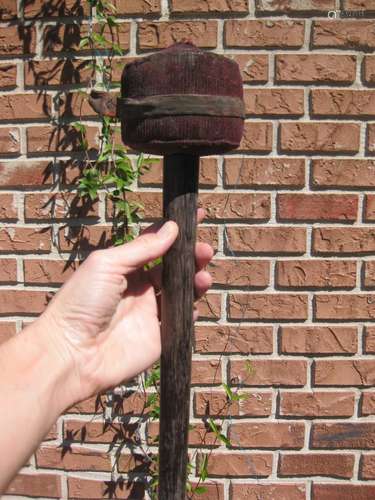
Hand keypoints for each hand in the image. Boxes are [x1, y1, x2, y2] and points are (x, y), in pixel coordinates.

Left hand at [34, 209, 212, 407]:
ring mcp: (149, 312)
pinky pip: (181, 322)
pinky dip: (191, 313)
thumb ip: (142, 248)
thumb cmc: (81, 303)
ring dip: (196, 281)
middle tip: (205, 251)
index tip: (197, 216)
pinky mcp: (158, 337)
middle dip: (192, 256)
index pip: (156, 244)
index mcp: (125, 267)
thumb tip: (171, 228)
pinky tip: (193, 305)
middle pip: (173, 267)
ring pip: (182, 292)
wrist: (72, 353)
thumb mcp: (108, 264)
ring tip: (204, 277)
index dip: (176, 232)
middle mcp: (139, 288)